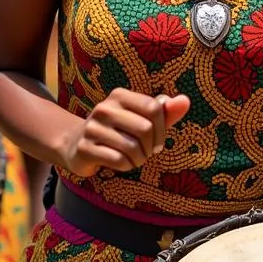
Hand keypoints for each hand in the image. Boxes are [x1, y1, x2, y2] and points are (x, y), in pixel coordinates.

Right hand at [63, 88, 189, 177]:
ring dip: (139, 159)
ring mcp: (92, 128)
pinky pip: (118, 160)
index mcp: (119, 96)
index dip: (162, 129)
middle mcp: (104, 108)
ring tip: (133, 158)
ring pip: (132, 147)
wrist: (77, 145)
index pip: (154, 108)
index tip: (157, 141)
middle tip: (145, 152)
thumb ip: (164, 111)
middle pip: (145, 128)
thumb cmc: (118, 131)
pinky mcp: (85, 148)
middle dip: (150, 147)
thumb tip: (185, 101)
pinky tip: (121, 163)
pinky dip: (126, 166)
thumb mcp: (141, 119)